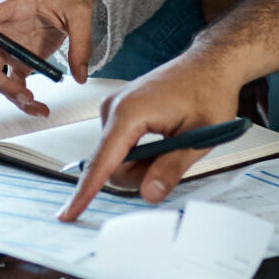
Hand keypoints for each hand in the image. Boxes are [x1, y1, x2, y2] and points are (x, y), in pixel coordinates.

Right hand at [0, 0, 95, 115]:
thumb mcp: (80, 11)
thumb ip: (81, 41)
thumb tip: (79, 75)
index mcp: (11, 7)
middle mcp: (3, 30)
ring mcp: (9, 48)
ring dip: (7, 91)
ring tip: (33, 103)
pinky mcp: (21, 63)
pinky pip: (15, 86)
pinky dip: (24, 101)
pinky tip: (39, 109)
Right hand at [56, 50, 242, 220]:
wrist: (210, 63)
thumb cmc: (208, 90)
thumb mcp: (199, 136)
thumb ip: (171, 168)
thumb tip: (148, 194)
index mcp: (129, 112)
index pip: (102, 162)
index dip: (85, 192)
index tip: (68, 214)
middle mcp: (114, 107)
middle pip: (111, 165)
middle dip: (139, 175)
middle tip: (174, 159)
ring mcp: (115, 107)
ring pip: (116, 158)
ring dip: (142, 163)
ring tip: (172, 144)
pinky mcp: (120, 109)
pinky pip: (120, 145)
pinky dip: (140, 152)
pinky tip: (163, 139)